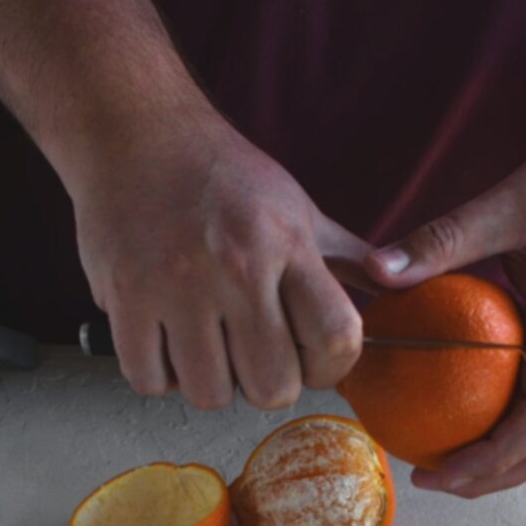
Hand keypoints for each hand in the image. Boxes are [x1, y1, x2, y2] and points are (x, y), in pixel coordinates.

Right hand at [67, 106, 374, 408]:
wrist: (133, 131)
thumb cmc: (223, 179)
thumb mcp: (298, 209)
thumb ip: (347, 259)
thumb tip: (400, 285)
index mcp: (287, 243)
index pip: (336, 338)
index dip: (330, 370)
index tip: (311, 362)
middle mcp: (235, 265)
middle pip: (272, 387)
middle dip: (266, 385)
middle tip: (250, 356)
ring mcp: (175, 284)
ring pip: (210, 393)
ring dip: (209, 382)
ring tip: (204, 344)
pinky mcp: (124, 297)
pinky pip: (150, 381)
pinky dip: (159, 375)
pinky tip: (165, 341)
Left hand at [365, 127, 525, 496]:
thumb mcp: (509, 202)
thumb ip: (444, 239)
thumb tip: (378, 269)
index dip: (490, 458)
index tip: (439, 472)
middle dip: (490, 478)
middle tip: (429, 478)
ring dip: (504, 464)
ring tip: (447, 464)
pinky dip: (513, 432)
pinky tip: (469, 419)